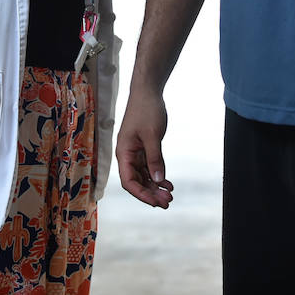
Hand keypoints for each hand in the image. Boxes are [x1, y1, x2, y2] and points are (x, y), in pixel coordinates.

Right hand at [115, 86, 174, 207]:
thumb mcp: (152, 135)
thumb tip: (158, 180)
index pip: (129, 181)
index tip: (155, 202)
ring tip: (169, 196)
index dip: (141, 194)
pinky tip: (168, 183)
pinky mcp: (144, 149)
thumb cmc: (146, 110)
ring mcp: (136, 152)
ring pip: (144, 177)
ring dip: (155, 187)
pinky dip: (158, 176)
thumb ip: (155, 159)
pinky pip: (150, 168)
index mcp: (124, 152)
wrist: (148, 92)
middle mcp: (128, 155)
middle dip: (151, 194)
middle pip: (137, 182)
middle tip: (167, 202)